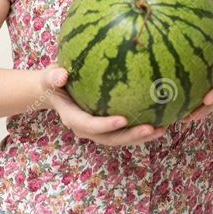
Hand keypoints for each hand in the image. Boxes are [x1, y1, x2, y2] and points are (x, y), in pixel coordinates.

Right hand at [40, 63, 166, 145]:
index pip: (90, 125)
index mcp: (73, 118)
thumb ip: (54, 76)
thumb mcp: (50, 76)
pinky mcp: (108, 126)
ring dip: (141, 137)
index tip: (122, 119)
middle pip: (110, 138)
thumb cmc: (54, 81)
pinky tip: (161, 119)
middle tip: (151, 128)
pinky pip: (125, 131)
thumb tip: (61, 75)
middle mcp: (87, 128)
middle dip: (131, 136)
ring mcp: (98, 130)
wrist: (55, 90)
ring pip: (121, 138)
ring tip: (162, 129)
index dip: (105, 125)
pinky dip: (141, 128)